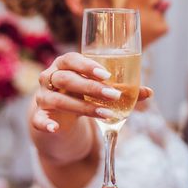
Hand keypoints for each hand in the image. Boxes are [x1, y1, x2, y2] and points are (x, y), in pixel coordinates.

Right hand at [32, 52, 152, 132]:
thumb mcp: (98, 90)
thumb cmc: (80, 93)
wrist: (56, 113)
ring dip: (83, 107)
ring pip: (59, 99)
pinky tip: (56, 128)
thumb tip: (149, 92)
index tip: (107, 75)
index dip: (87, 66)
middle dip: (91, 87)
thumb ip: (121, 90)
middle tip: (114, 95)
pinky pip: (39, 120)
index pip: (71, 59)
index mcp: (64, 64)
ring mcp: (42, 97)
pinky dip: (46, 123)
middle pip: (66, 78)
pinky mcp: (38, 116)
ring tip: (106, 114)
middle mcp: (50, 77)